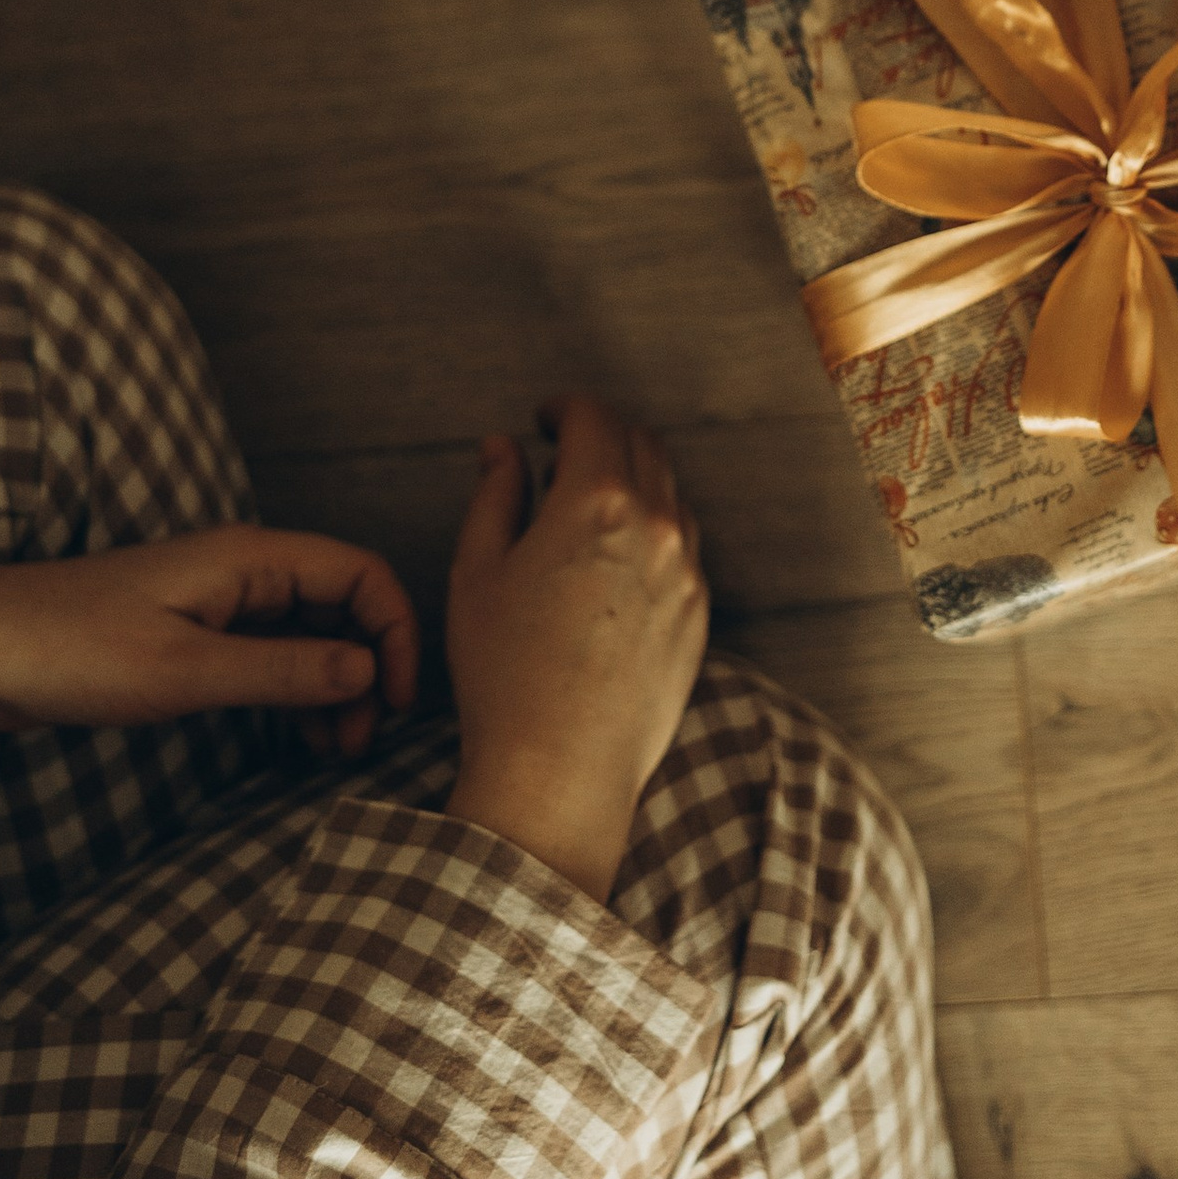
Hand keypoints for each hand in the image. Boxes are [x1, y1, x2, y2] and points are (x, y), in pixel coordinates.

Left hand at [0, 528, 420, 763]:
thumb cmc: (69, 647)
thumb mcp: (186, 670)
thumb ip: (282, 671)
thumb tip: (367, 671)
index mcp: (248, 559)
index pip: (359, 574)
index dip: (395, 631)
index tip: (398, 699)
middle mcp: (241, 572)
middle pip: (340, 605)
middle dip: (367, 668)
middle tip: (363, 740)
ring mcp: (215, 604)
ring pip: (306, 637)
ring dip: (333, 688)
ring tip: (336, 750)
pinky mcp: (189, 638)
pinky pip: (266, 659)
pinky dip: (293, 695)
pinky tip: (298, 739)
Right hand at [441, 399, 708, 905]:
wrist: (561, 771)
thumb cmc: (504, 673)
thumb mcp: (478, 571)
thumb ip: (496, 494)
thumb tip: (504, 447)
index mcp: (596, 502)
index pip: (594, 418)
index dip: (565, 407)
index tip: (544, 417)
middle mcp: (656, 525)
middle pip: (640, 444)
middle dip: (601, 433)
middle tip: (563, 449)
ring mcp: (686, 571)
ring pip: (669, 492)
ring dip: (631, 478)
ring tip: (585, 505)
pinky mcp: (699, 614)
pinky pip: (683, 545)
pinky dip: (653, 527)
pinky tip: (615, 556)